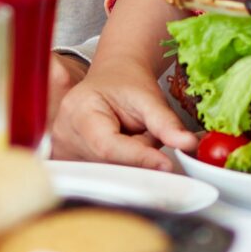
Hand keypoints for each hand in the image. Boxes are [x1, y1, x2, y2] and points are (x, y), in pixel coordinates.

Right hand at [50, 57, 194, 172]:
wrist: (113, 78)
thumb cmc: (126, 85)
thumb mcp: (149, 97)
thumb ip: (166, 123)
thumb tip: (187, 145)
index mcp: (78, 112)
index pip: (108, 147)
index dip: (139, 159)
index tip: (166, 165)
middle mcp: (64, 135)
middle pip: (109, 164)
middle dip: (138, 157)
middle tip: (146, 134)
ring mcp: (64, 151)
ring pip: (109, 171)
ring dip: (129, 162)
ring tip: (130, 136)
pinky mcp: (71, 163)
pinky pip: (104, 173)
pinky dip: (120, 164)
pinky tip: (121, 146)